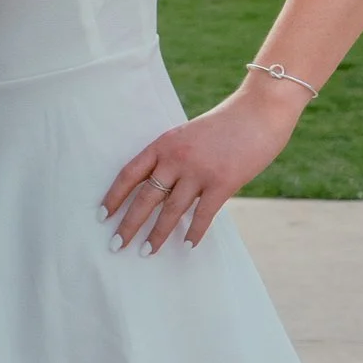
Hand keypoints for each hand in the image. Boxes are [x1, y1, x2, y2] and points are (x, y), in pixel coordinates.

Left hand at [100, 78, 305, 252]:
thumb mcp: (189, 135)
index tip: (102, 215)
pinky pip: (204, 214)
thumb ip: (175, 159)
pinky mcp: (223, 182)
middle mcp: (176, 158)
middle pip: (145, 197)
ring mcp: (198, 171)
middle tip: (116, 245)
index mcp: (163, 144)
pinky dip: (194, 232)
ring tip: (146, 252)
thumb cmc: (225, 124)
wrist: (259, 110)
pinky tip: (186, 247)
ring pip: (171, 210)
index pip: (130, 174)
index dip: (114, 196)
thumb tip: (164, 190)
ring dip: (157, 234)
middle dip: (129, 224)